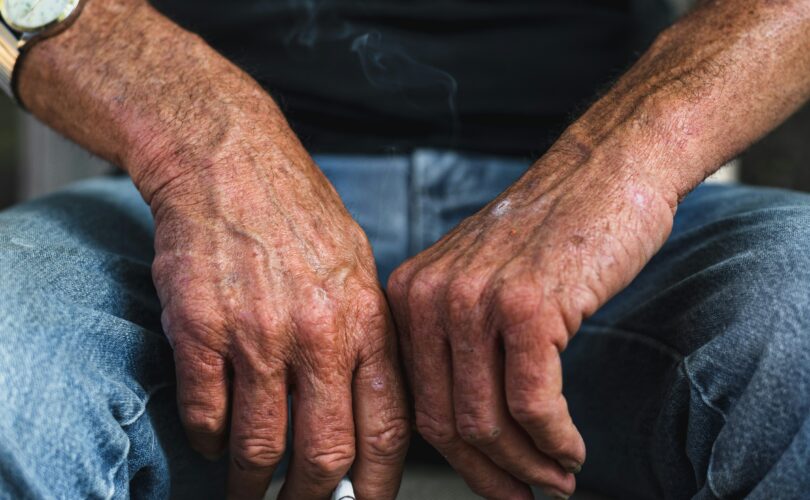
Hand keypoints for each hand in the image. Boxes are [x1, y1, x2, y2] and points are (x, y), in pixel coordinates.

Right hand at [148, 132, 408, 498]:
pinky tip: (212, 440)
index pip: (386, 429)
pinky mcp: (201, 328)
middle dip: (312, 499)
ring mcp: (257, 333)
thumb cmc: (298, 217)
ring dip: (250, 484)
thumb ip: (365, 340)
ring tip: (246, 492)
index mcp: (366, 321)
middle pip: (324, 453)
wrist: (231, 164)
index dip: (377, 485)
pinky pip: (205, 414)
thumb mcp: (358, 270)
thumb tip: (364, 414)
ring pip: (259, 446)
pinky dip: (207, 441)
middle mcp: (318, 333)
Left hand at [387, 136, 676, 498]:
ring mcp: (474, 300)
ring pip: (486, 422)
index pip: (416, 403)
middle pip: (444, 422)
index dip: (455, 459)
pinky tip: (572, 449)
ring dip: (527, 465)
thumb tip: (469, 429)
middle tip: (525, 494)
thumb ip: (459, 344)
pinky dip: (554, 442)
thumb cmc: (552, 232)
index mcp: (409, 295)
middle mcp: (429, 297)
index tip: (490, 483)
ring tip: (557, 477)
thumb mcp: (480, 282)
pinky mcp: (526, 305)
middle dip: (489, 474)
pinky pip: (533, 405)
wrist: (605, 171)